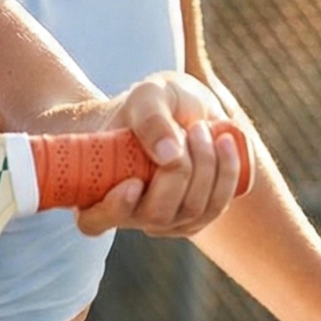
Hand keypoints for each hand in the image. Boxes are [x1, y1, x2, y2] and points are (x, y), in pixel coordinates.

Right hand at [74, 72, 243, 239]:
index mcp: (95, 190)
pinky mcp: (193, 219)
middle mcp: (126, 215)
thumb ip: (151, 118)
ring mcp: (161, 222)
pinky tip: (225, 142)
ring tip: (203, 128)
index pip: (93, 221)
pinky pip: (215, 207)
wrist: (175, 110)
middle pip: (157, 214)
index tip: (132, 183)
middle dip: (181, 171)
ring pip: (191, 211)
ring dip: (207, 166)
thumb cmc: (150, 105)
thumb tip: (169, 155)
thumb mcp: (147, 97)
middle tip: (190, 129)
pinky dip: (227, 173)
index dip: (112, 210)